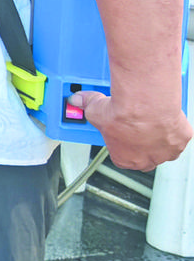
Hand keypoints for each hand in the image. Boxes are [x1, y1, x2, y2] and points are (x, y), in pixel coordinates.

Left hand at [69, 85, 191, 171]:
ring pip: (164, 147)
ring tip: (151, 119)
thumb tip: (78, 100)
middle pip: (145, 156)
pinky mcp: (182, 138)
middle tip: (135, 126)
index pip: (122, 157)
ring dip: (159, 137)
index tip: (119, 133)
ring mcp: (168, 151)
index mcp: (125, 160)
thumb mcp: (94, 110)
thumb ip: (86, 106)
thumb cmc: (122, 114)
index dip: (120, 144)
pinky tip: (165, 115)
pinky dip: (174, 126)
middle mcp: (148, 160)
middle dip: (140, 144)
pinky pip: (179, 134)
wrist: (146, 104)